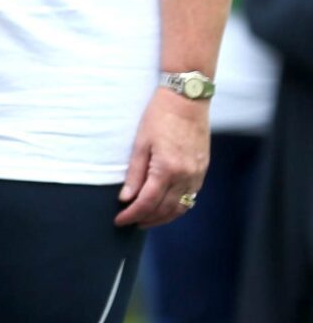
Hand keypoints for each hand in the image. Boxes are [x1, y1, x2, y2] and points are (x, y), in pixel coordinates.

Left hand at [119, 85, 210, 226]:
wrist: (187, 100)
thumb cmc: (159, 117)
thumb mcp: (140, 143)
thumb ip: (134, 173)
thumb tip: (126, 198)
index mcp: (168, 169)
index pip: (148, 202)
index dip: (132, 214)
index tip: (120, 220)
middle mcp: (186, 175)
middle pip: (166, 209)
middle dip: (147, 219)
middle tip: (131, 222)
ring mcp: (198, 173)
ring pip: (182, 207)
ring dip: (164, 217)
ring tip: (146, 219)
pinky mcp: (203, 169)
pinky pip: (191, 196)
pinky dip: (178, 206)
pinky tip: (165, 205)